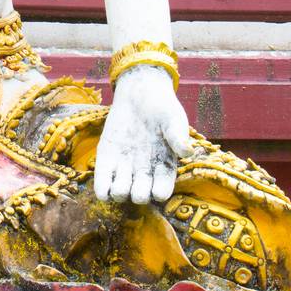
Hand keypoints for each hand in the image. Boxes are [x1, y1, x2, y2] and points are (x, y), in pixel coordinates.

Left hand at [94, 65, 192, 206]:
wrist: (139, 93)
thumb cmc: (161, 107)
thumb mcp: (173, 119)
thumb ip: (178, 135)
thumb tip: (188, 151)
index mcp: (164, 167)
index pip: (161, 191)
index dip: (159, 194)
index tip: (157, 188)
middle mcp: (144, 172)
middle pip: (139, 197)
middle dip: (138, 194)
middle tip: (138, 179)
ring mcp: (124, 167)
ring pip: (120, 194)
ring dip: (120, 192)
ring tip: (122, 177)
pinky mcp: (106, 160)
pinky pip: (102, 184)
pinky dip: (103, 190)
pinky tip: (106, 186)